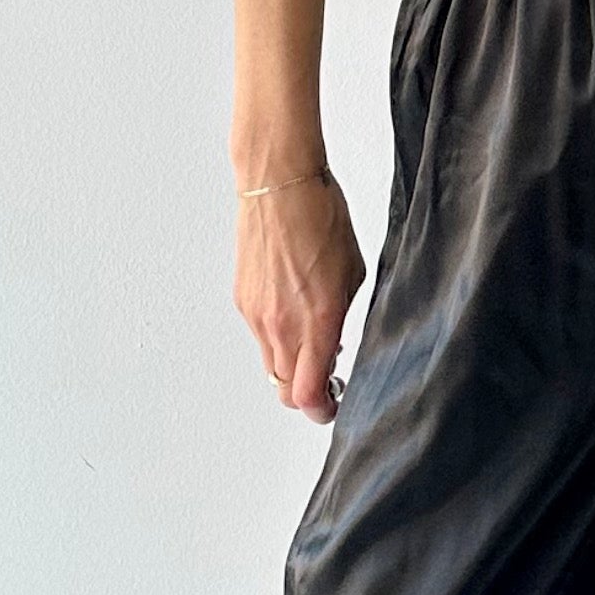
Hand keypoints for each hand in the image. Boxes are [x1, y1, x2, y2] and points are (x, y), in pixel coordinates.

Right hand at [235, 175, 366, 422]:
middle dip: (307, 395)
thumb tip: (335, 348)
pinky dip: (277, 340)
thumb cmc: (322, 218)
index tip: (335, 405)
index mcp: (316, 320)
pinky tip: (294, 316)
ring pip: (272, 366)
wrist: (279, 184)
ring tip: (314, 344)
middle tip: (328, 382)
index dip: (322, 410)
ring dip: (292, 367)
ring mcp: (256, 314)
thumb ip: (342, 320)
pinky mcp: (242, 300)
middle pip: (285, 390)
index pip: (308, 394)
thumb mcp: (352, 274)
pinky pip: (260, 337)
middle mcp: (281, 324)